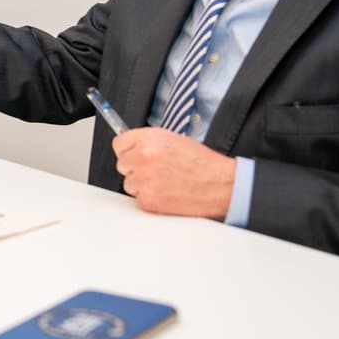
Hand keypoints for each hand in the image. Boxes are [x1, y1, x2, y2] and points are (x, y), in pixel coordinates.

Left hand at [111, 127, 236, 218]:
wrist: (220, 184)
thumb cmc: (202, 163)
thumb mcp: (173, 140)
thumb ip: (149, 142)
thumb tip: (132, 146)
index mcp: (149, 139)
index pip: (119, 143)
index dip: (128, 150)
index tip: (133, 153)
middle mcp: (143, 157)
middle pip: (121, 164)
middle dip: (134, 168)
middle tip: (155, 170)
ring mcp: (143, 179)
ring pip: (129, 183)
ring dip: (142, 184)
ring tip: (164, 182)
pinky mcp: (148, 200)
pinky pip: (138, 199)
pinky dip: (150, 198)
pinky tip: (167, 192)